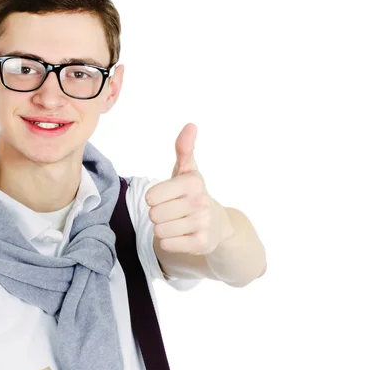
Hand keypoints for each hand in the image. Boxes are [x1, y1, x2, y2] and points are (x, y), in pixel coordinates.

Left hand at [145, 123, 227, 255]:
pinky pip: (167, 244)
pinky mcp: (201, 244)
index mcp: (193, 182)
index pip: (151, 196)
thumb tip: (190, 125)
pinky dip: (169, 241)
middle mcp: (200, 202)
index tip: (166, 197)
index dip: (154, 198)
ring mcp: (202, 224)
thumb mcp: (188, 171)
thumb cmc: (193, 194)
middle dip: (158, 215)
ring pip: (159, 231)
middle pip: (154, 215)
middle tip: (172, 212)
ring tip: (177, 223)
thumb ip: (184, 149)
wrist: (218, 224)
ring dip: (163, 228)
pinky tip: (181, 235)